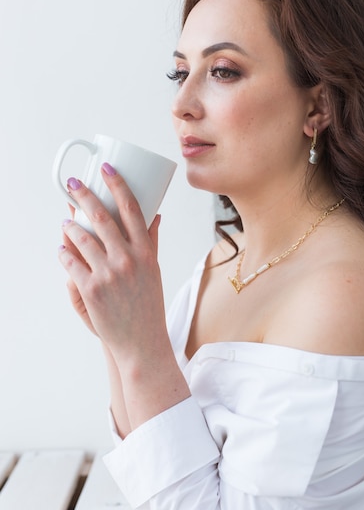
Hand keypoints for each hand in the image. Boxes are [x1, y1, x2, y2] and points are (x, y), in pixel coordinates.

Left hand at [58, 164, 169, 365]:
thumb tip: (155, 214)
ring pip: (81, 238)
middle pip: (102, 217)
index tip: (106, 169)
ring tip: (65, 222)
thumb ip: (151, 242)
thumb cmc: (149, 304)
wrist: (142, 341)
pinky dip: (64, 254)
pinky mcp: (91, 290)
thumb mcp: (155, 270)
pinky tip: (62, 250)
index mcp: (146, 251)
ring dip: (69, 226)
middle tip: (73, 184)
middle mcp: (128, 259)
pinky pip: (70, 263)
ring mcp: (108, 274)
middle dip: (83, 195)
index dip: (117, 184)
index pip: (132, 209)